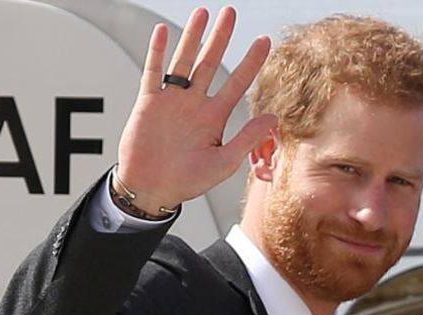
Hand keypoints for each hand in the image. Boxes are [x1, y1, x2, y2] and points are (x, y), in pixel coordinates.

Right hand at [115, 6, 276, 214]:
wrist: (153, 189)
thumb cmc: (188, 180)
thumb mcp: (225, 162)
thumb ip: (247, 138)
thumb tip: (273, 117)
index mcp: (215, 117)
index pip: (237, 83)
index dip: (251, 62)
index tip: (266, 41)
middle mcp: (195, 104)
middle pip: (211, 62)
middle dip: (221, 38)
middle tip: (231, 12)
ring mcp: (172, 100)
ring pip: (184, 61)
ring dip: (193, 36)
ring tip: (203, 13)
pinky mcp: (149, 103)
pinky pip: (154, 73)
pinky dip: (159, 53)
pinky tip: (165, 33)